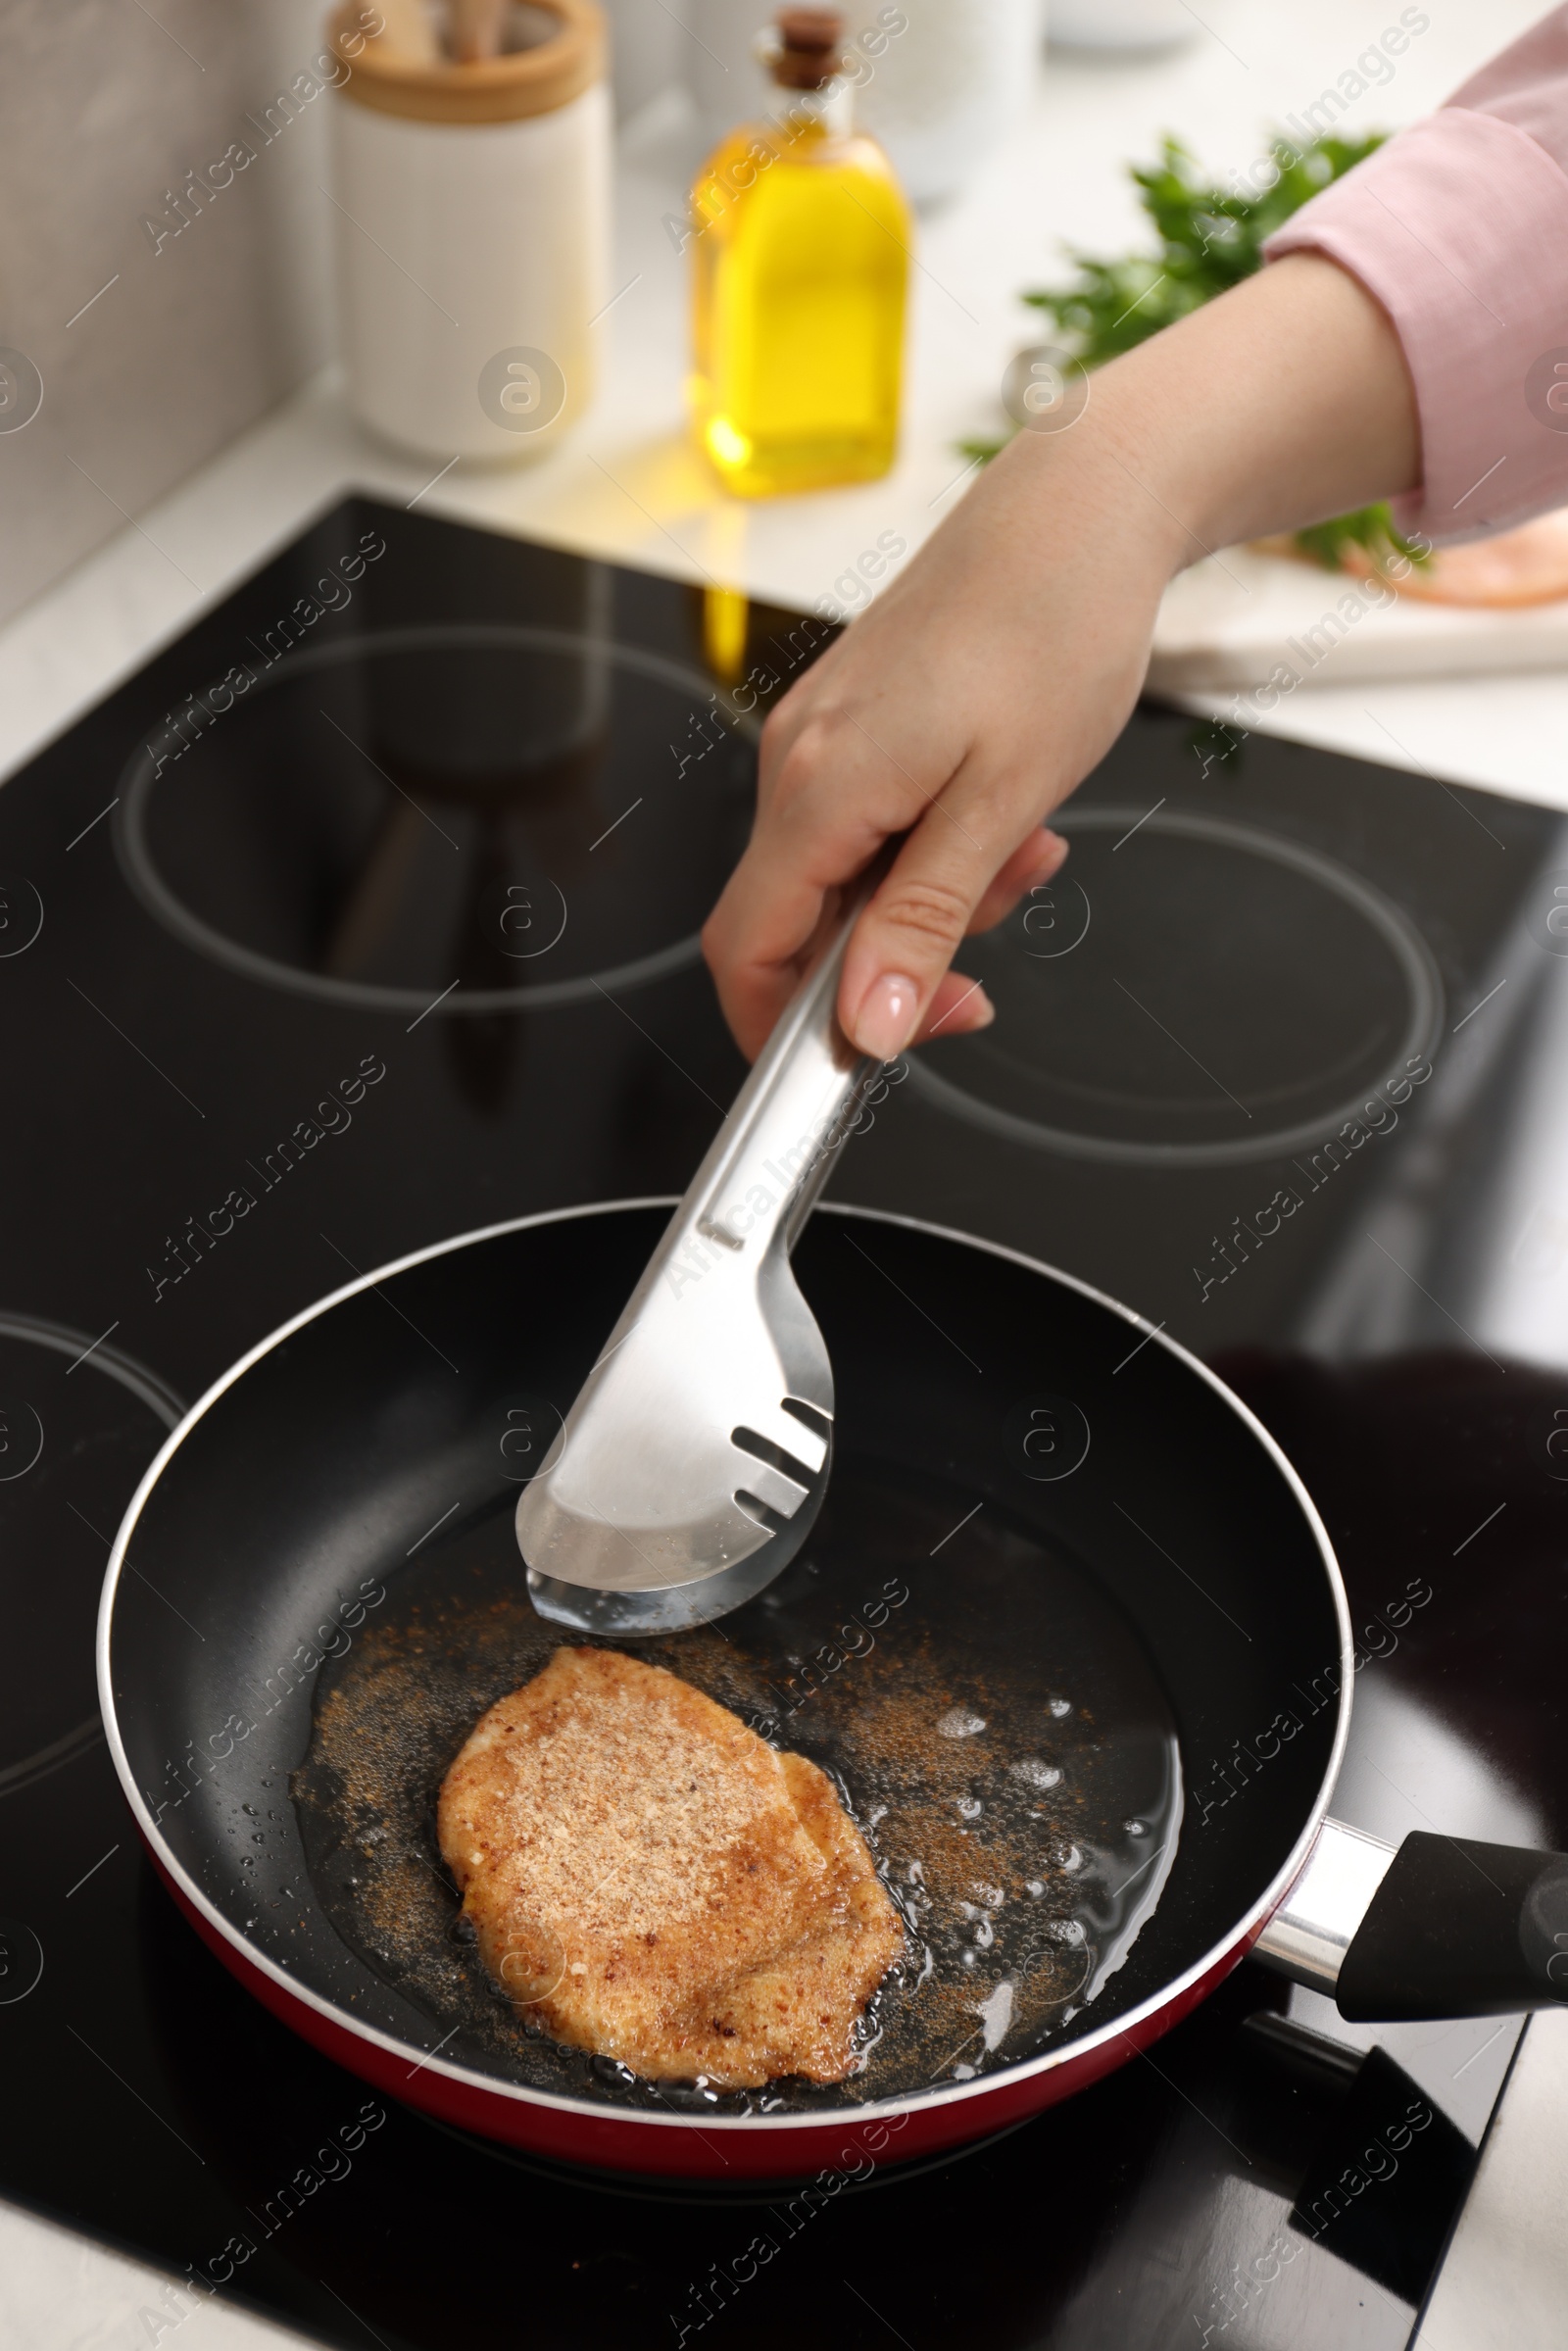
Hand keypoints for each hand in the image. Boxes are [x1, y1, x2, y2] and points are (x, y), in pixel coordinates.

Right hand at [702, 253, 1418, 1060]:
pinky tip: (1003, 819)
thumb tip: (862, 1028)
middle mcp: (796, 763)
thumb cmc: (1052, 631)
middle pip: (797, 926)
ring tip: (1022, 857)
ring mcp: (818, 740)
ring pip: (844, 880)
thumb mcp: (999, 810)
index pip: (747, 954)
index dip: (782, 1036)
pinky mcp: (852, 724)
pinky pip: (868, 827)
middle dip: (888, 965)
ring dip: (929, 903)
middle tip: (985, 968)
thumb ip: (919, 926)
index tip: (855, 1071)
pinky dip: (930, 850)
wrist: (1077, 511)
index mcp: (816, 790)